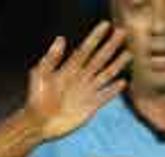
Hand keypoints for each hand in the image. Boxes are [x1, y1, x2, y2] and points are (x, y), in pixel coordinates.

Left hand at [24, 21, 129, 142]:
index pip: (86, 49)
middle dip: (111, 46)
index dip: (96, 37)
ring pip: (106, 74)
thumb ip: (51, 58)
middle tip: (122, 32)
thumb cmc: (36, 99)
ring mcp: (86, 91)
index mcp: (69, 68)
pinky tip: (122, 83)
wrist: (38, 123)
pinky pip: (105, 95)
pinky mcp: (90, 106)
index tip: (106, 25)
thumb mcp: (40, 75)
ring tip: (128, 53)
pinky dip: (113, 90)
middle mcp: (80, 77)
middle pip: (100, 58)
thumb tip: (60, 38)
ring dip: (117, 64)